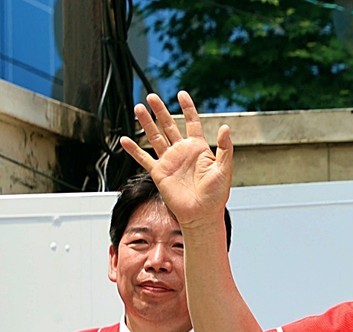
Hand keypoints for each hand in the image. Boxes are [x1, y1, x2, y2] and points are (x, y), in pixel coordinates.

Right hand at [119, 92, 231, 230]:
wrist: (202, 214)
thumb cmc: (216, 195)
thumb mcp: (224, 169)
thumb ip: (225, 148)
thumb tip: (226, 127)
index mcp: (198, 149)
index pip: (192, 123)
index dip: (188, 108)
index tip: (181, 94)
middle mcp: (182, 152)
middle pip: (169, 125)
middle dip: (160, 111)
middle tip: (151, 96)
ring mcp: (169, 161)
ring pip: (155, 137)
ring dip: (146, 123)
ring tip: (138, 108)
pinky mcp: (159, 173)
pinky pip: (144, 158)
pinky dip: (133, 150)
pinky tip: (124, 139)